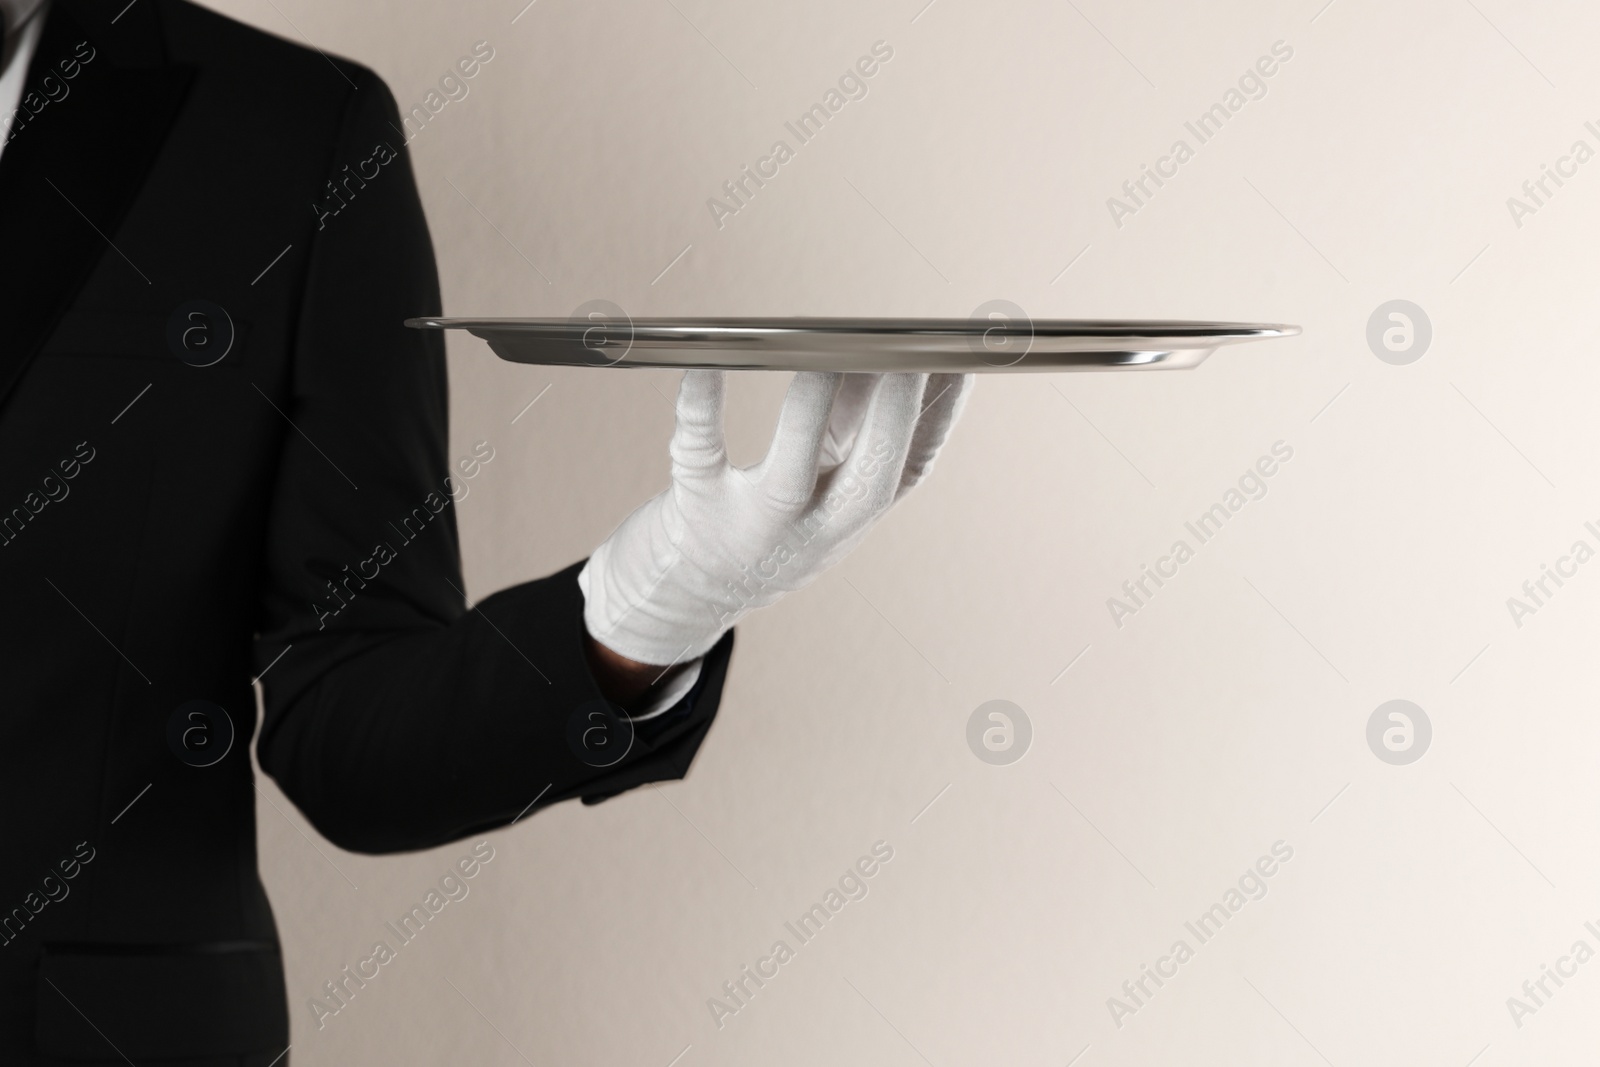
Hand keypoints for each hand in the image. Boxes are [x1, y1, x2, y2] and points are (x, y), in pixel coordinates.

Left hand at [578, 370, 972, 665]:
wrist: (695, 590)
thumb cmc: (770, 519)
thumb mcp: (824, 484)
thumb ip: (855, 421)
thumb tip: (889, 349)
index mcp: (852, 516)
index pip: (911, 469)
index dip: (940, 417)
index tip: (958, 360)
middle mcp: (813, 530)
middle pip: (867, 482)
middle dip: (892, 420)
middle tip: (904, 355)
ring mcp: (754, 525)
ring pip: (788, 477)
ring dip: (808, 411)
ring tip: (822, 351)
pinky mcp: (697, 506)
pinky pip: (700, 452)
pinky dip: (701, 406)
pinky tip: (706, 363)